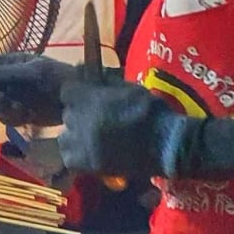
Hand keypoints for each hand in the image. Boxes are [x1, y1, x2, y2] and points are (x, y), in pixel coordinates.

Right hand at [0, 53, 76, 126]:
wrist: (77, 100)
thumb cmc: (59, 78)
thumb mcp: (34, 71)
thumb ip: (8, 72)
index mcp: (11, 63)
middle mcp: (8, 80)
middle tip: (2, 100)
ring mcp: (13, 97)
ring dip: (4, 109)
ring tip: (22, 110)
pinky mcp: (20, 113)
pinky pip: (5, 118)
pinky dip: (15, 118)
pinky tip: (29, 116)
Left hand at [58, 79, 201, 178]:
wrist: (167, 144)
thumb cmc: (152, 112)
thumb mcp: (129, 88)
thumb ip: (105, 81)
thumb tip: (85, 70)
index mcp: (90, 98)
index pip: (67, 91)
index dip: (77, 95)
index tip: (86, 98)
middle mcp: (81, 119)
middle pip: (68, 114)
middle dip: (79, 115)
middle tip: (96, 120)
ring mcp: (82, 142)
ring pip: (66, 136)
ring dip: (76, 136)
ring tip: (93, 138)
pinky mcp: (88, 163)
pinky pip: (69, 157)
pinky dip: (77, 156)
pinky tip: (91, 153)